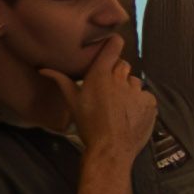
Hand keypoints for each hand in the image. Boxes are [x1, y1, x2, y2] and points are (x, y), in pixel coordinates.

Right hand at [60, 38, 158, 171]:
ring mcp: (137, 91)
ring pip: (135, 82)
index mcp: (101, 75)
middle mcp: (121, 79)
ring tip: (120, 105)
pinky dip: (140, 103)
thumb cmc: (88, 125)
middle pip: (123, 65)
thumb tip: (43, 69)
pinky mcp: (150, 103)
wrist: (110, 149)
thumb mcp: (72, 102)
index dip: (114, 44)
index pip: (114, 47)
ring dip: (129, 89)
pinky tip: (131, 114)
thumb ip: (61, 82)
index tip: (113, 44)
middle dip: (118, 73)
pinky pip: (146, 96)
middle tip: (110, 90)